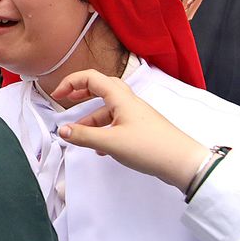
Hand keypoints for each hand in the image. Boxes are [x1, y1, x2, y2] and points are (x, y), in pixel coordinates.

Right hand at [46, 69, 209, 192]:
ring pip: (108, 109)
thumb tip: (62, 130)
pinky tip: (99, 148)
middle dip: (82, 92)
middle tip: (66, 100)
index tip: (57, 95)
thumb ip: (84, 136)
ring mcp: (136, 115)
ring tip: (79, 135)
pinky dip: (104, 130)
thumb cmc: (148, 147)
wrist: (182, 162)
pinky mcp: (141, 128)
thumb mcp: (111, 143)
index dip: (71, 82)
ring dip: (91, 118)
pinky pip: (116, 122)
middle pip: (101, 88)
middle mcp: (128, 102)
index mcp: (120, 97)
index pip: (91, 78)